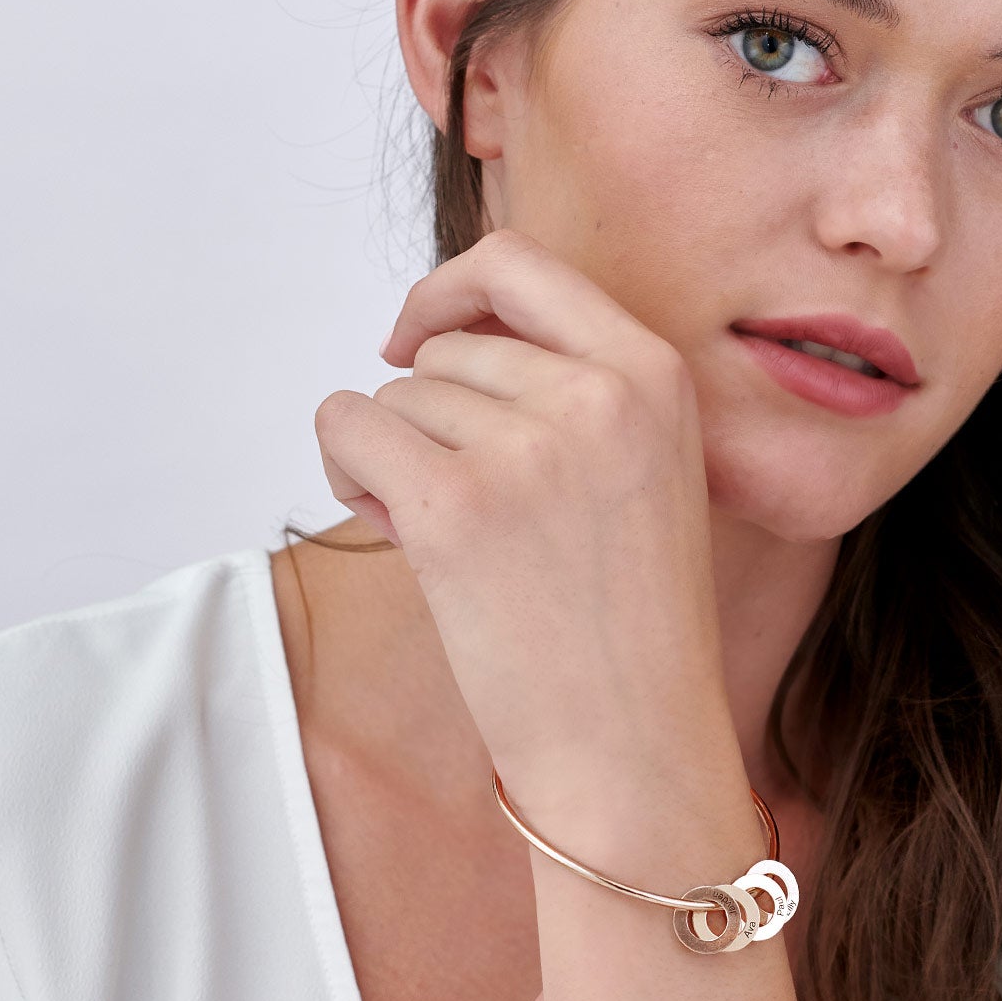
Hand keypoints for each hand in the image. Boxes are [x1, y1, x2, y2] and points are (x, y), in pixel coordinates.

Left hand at [313, 227, 731, 791]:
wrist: (635, 737)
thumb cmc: (631, 616)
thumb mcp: (644, 464)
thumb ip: (573, 386)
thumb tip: (436, 334)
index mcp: (654, 372)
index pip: (519, 263)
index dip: (448, 289)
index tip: (415, 334)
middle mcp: (599, 393)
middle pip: (447, 347)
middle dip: (430, 413)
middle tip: (464, 496)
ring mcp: (529, 446)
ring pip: (397, 396)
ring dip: (396, 456)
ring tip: (453, 537)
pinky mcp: (455, 506)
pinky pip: (347, 427)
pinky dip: (349, 471)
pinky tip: (397, 529)